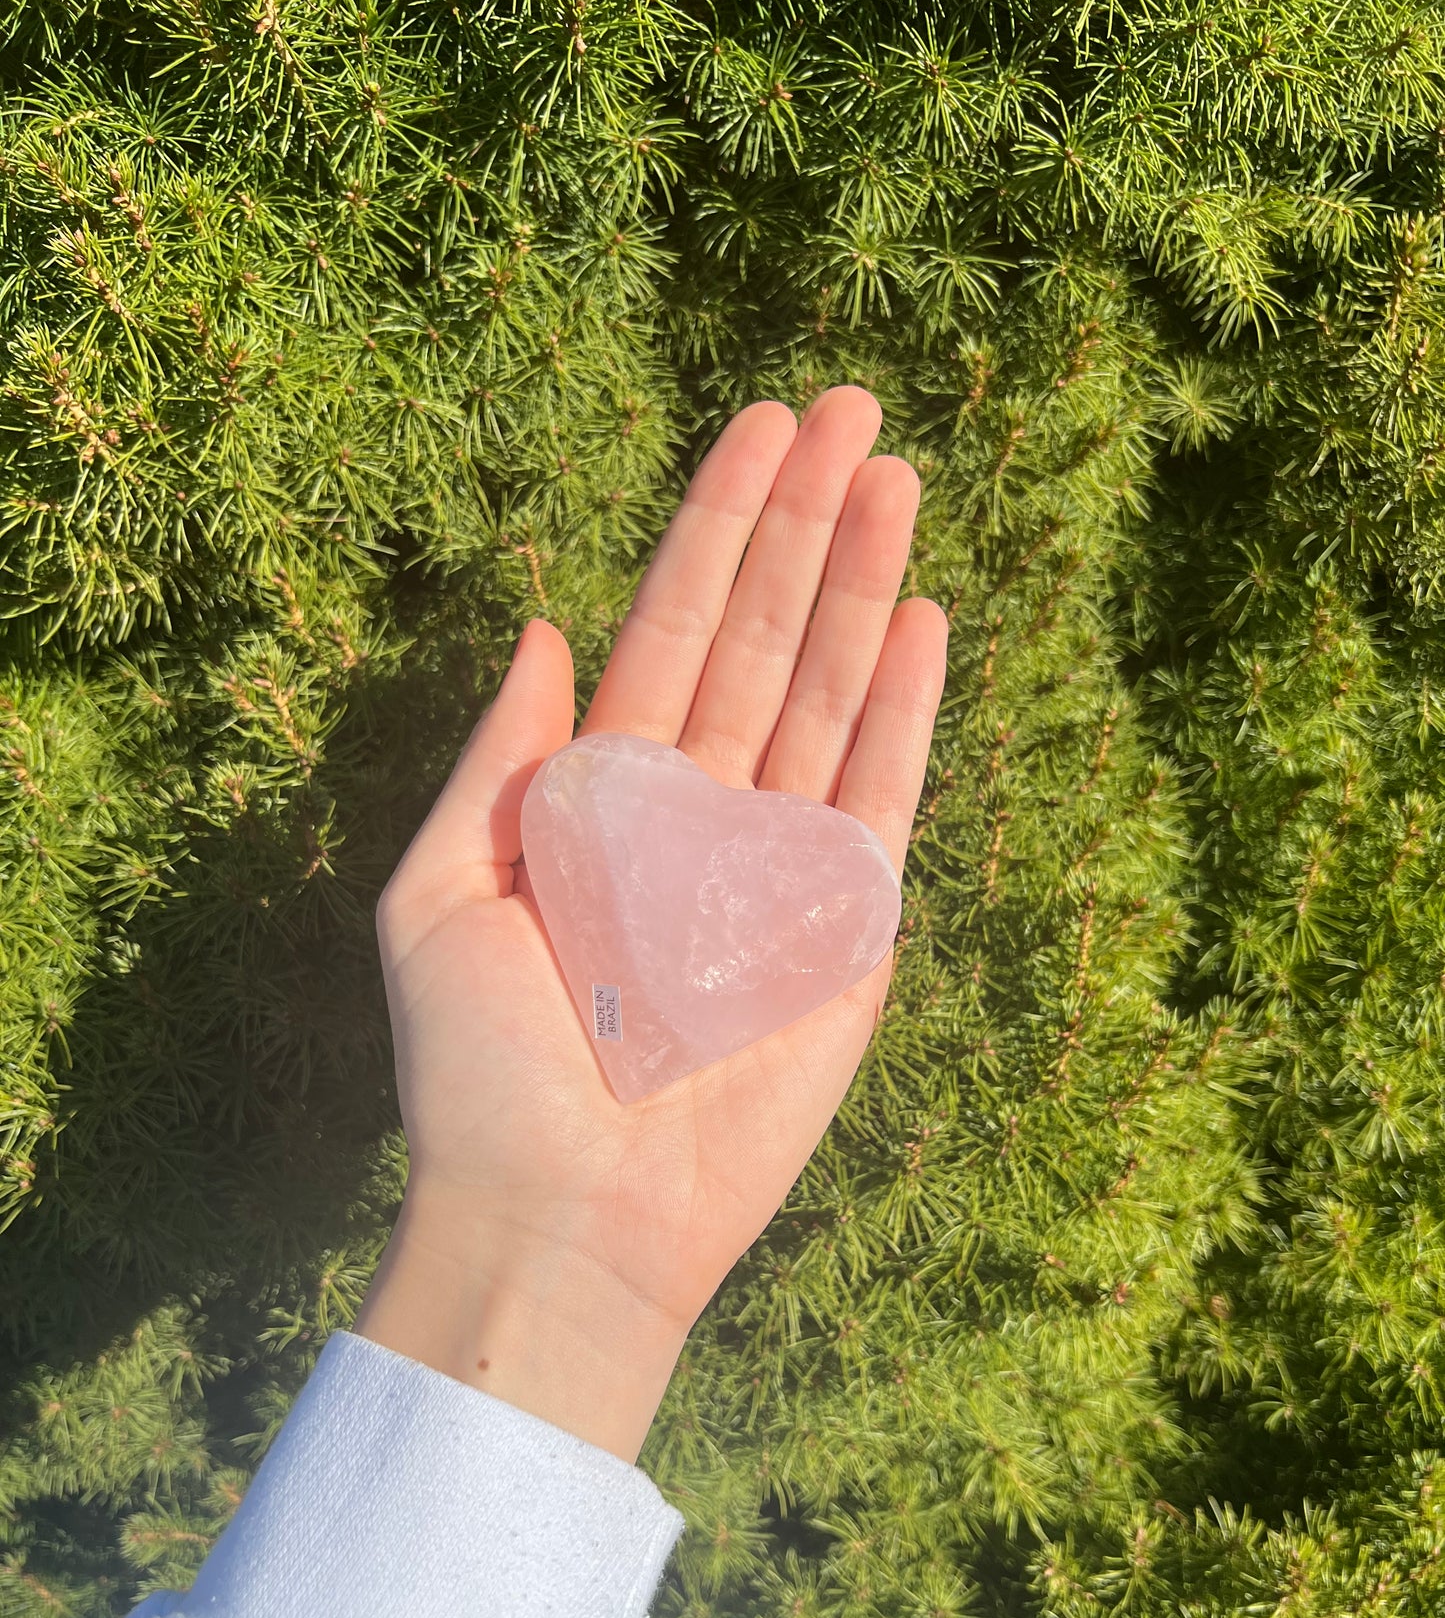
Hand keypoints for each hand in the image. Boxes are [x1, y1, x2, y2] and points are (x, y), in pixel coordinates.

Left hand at [353, 387, 948, 1461]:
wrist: (564, 1211)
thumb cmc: (481, 1071)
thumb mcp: (438, 896)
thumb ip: (499, 760)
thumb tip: (548, 627)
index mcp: (601, 794)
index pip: (669, 627)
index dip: (711, 527)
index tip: (758, 426)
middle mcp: (696, 811)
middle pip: (759, 636)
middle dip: (804, 523)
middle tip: (855, 406)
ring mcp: (774, 864)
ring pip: (826, 694)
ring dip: (863, 585)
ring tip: (896, 476)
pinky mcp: (841, 930)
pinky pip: (878, 800)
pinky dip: (901, 712)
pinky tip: (918, 618)